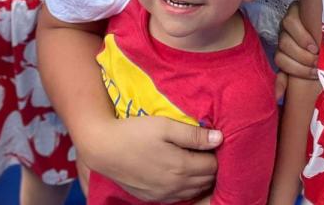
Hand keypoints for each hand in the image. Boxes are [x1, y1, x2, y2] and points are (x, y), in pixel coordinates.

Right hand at [88, 115, 219, 201]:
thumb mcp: (165, 126)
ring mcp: (163, 195)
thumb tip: (219, 138)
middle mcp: (175, 186)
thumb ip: (194, 134)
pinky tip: (180, 174)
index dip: (214, 152)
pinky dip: (186, 188)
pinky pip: (179, 197)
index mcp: (181, 167)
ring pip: (194, 192)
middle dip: (210, 166)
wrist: (103, 148)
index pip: (213, 165)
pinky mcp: (152, 198)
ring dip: (200, 179)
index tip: (210, 141)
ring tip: (195, 161)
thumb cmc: (135, 132)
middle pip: (206, 181)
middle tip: (205, 150)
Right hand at [274, 2, 317, 80]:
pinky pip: (278, 74)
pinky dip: (279, 85)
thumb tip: (322, 3)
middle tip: (318, 62)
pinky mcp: (284, 62)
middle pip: (284, 42)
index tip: (316, 48)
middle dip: (302, 55)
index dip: (301, 37)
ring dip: (298, 69)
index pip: (290, 22)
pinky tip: (280, 95)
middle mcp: (286, 30)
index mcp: (297, 15)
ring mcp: (283, 45)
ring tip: (314, 72)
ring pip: (280, 56)